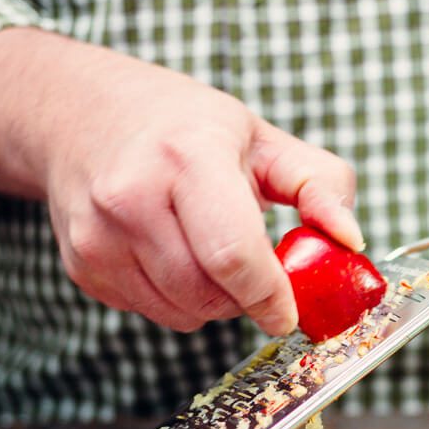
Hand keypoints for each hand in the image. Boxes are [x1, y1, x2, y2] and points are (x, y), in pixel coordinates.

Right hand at [0, 28, 361, 334]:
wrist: (78, 114)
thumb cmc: (180, 126)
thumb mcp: (259, 138)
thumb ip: (319, 185)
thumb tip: (350, 240)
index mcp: (187, 156)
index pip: (233, 255)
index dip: (270, 296)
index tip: (287, 310)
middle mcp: (132, 196)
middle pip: (208, 295)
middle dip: (243, 297)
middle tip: (250, 266)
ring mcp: (98, 236)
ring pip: (180, 314)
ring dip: (210, 300)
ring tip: (205, 249)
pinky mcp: (83, 266)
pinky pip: (149, 313)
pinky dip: (173, 299)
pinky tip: (168, 252)